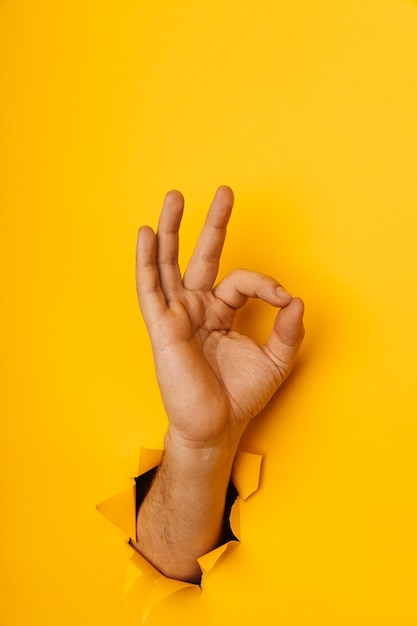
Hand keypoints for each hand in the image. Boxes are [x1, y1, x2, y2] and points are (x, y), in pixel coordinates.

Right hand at [135, 186, 303, 450]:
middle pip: (200, 256)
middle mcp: (196, 308)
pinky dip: (146, 260)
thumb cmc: (239, 396)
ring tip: (175, 197)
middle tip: (225, 191)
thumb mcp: (275, 360)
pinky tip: (145, 233)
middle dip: (211, 223)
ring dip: (171, 230)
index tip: (285, 300)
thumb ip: (289, 330)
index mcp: (220, 312)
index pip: (239, 280)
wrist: (216, 427)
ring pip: (169, 264)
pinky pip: (150, 288)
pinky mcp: (162, 326)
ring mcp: (177, 314)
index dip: (266, 284)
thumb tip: (298, 299)